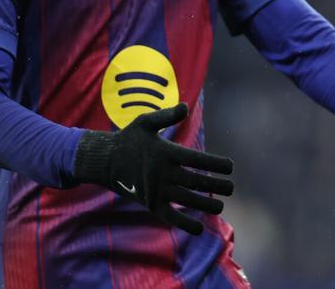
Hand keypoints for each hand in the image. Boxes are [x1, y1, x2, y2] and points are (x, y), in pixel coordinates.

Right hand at [72, 103, 234, 234]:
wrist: (104, 161)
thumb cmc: (129, 139)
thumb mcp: (145, 122)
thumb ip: (167, 116)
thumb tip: (186, 106)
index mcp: (167, 152)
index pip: (198, 159)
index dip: (217, 164)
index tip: (231, 167)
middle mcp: (163, 172)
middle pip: (196, 181)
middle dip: (216, 186)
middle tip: (231, 188)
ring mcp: (156, 189)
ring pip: (187, 200)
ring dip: (206, 204)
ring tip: (220, 206)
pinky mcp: (149, 203)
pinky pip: (169, 216)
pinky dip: (184, 224)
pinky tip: (199, 229)